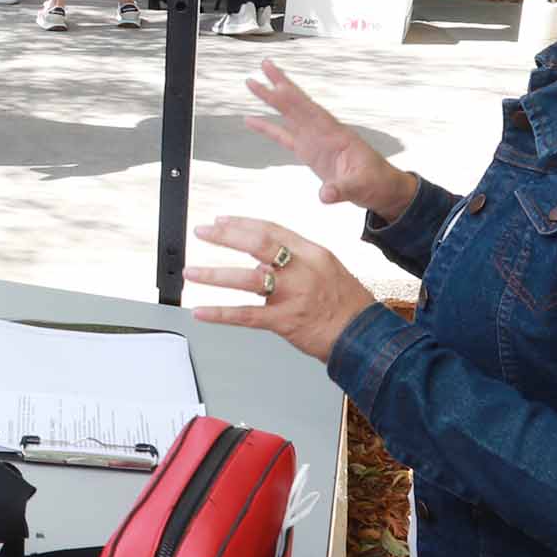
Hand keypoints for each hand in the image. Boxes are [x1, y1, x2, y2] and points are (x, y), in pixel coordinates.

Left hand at [186, 217, 374, 363]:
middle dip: (225, 236)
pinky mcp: (285, 321)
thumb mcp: (328, 270)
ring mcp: (293, 295)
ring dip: (214, 274)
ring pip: (246, 279)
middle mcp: (302, 270)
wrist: (364, 336)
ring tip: (192, 272)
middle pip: (257, 245)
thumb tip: (263, 261)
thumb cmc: (347, 305)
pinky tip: (201, 311)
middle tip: (202, 232)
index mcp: (313, 253)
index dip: (243, 223)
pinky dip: (220, 314)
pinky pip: (246, 315)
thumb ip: (296, 262)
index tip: (221, 220)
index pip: (272, 230)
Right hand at [243, 59, 412, 216]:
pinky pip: (284, 137)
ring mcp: (315, 141)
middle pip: (297, 105)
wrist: (382, 189)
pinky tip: (251, 120)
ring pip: (289, 115)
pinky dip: (268, 128)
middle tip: (263, 64)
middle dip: (279, 85)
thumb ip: (342, 190)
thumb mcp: (361, 187)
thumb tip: (325, 195)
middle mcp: (323, 132)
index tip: (278, 83)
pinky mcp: (309, 152)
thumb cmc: (377, 183)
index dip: (294, 97)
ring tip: (253, 83)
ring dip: (272, 99)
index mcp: (336, 135)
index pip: (311, 112)